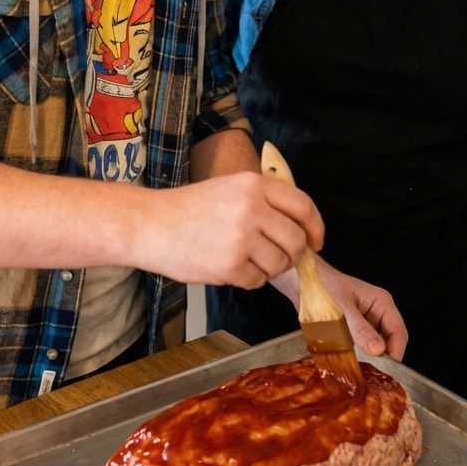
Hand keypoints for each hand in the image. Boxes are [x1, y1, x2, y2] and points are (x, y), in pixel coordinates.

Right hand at [137, 172, 323, 288]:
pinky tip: (229, 267)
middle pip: (296, 240)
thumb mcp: (230, 187)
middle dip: (292, 254)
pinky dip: (248, 279)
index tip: (316, 241)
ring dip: (268, 268)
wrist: (150, 224)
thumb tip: (301, 229)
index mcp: (254, 185)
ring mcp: (241, 238)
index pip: (303, 206)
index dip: (315, 227)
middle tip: (278, 257)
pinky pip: (257, 281)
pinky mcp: (229, 265)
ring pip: (279, 264)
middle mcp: (252, 208)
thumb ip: (264, 201)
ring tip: (245, 260)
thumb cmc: (188, 208)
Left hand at [272, 257, 407, 361]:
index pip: (398, 332)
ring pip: (375, 344)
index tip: (387, 370)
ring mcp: (366, 320)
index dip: (396, 352)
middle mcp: (377, 311)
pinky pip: (362, 344)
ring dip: (370, 357)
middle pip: (390, 340)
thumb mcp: (342, 309)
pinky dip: (358, 354)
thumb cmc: (322, 287)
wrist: (301, 282)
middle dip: (383, 357)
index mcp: (381, 302)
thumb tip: (379, 349)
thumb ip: (360, 329)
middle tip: (372, 373)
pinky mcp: (354, 328)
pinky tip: (350, 361)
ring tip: (361, 369)